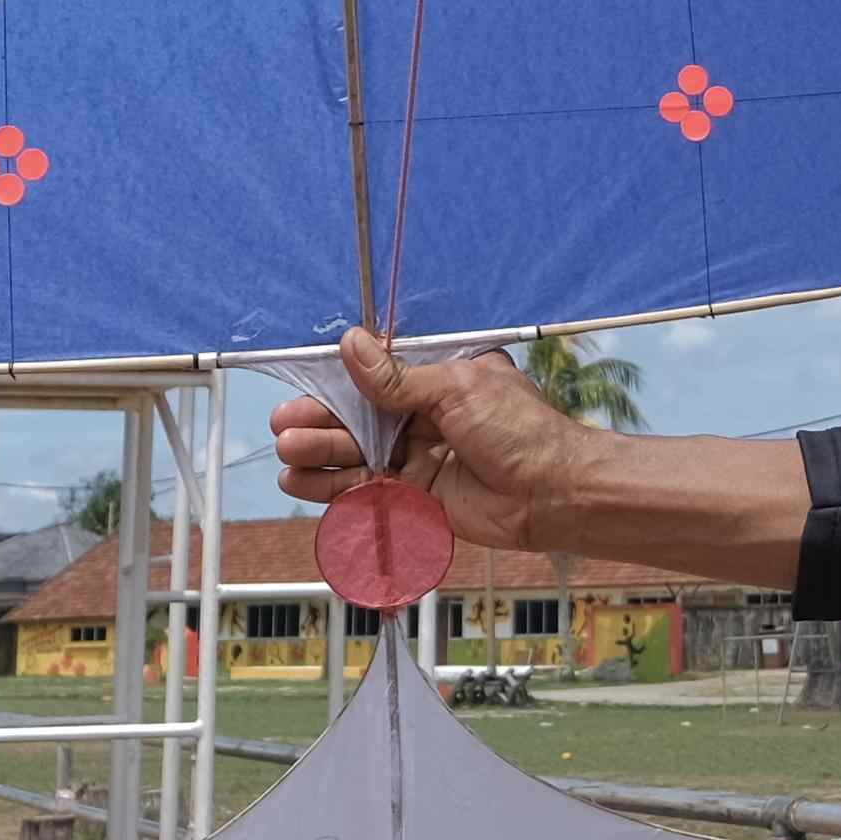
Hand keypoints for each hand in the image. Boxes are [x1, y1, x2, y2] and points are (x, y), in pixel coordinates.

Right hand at [266, 327, 596, 561]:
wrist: (554, 492)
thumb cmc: (520, 430)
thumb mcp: (455, 388)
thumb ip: (397, 378)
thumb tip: (352, 343)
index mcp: (438, 380)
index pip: (375, 379)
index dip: (337, 386)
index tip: (301, 389)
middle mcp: (426, 416)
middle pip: (360, 419)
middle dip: (321, 424)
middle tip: (286, 429)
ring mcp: (421, 456)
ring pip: (360, 455)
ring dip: (322, 457)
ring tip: (288, 458)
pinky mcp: (420, 495)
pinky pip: (371, 489)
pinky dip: (337, 488)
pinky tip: (305, 485)